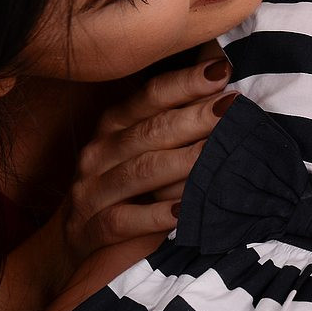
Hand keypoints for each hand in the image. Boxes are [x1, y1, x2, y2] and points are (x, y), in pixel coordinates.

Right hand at [61, 57, 233, 265]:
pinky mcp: (88, 230)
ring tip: (219, 152)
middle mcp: (100, 152)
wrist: (79, 240)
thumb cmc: (128, 186)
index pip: (151, 96)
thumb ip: (178, 119)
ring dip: (182, 162)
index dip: (186, 82)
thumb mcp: (145, 147)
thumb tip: (224, 75)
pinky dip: (154, 216)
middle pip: (151, 131)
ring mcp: (91, 191)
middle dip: (195, 118)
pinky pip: (123, 221)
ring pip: (139, 171)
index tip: (222, 71)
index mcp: (114, 125)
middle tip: (232, 107)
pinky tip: (184, 212)